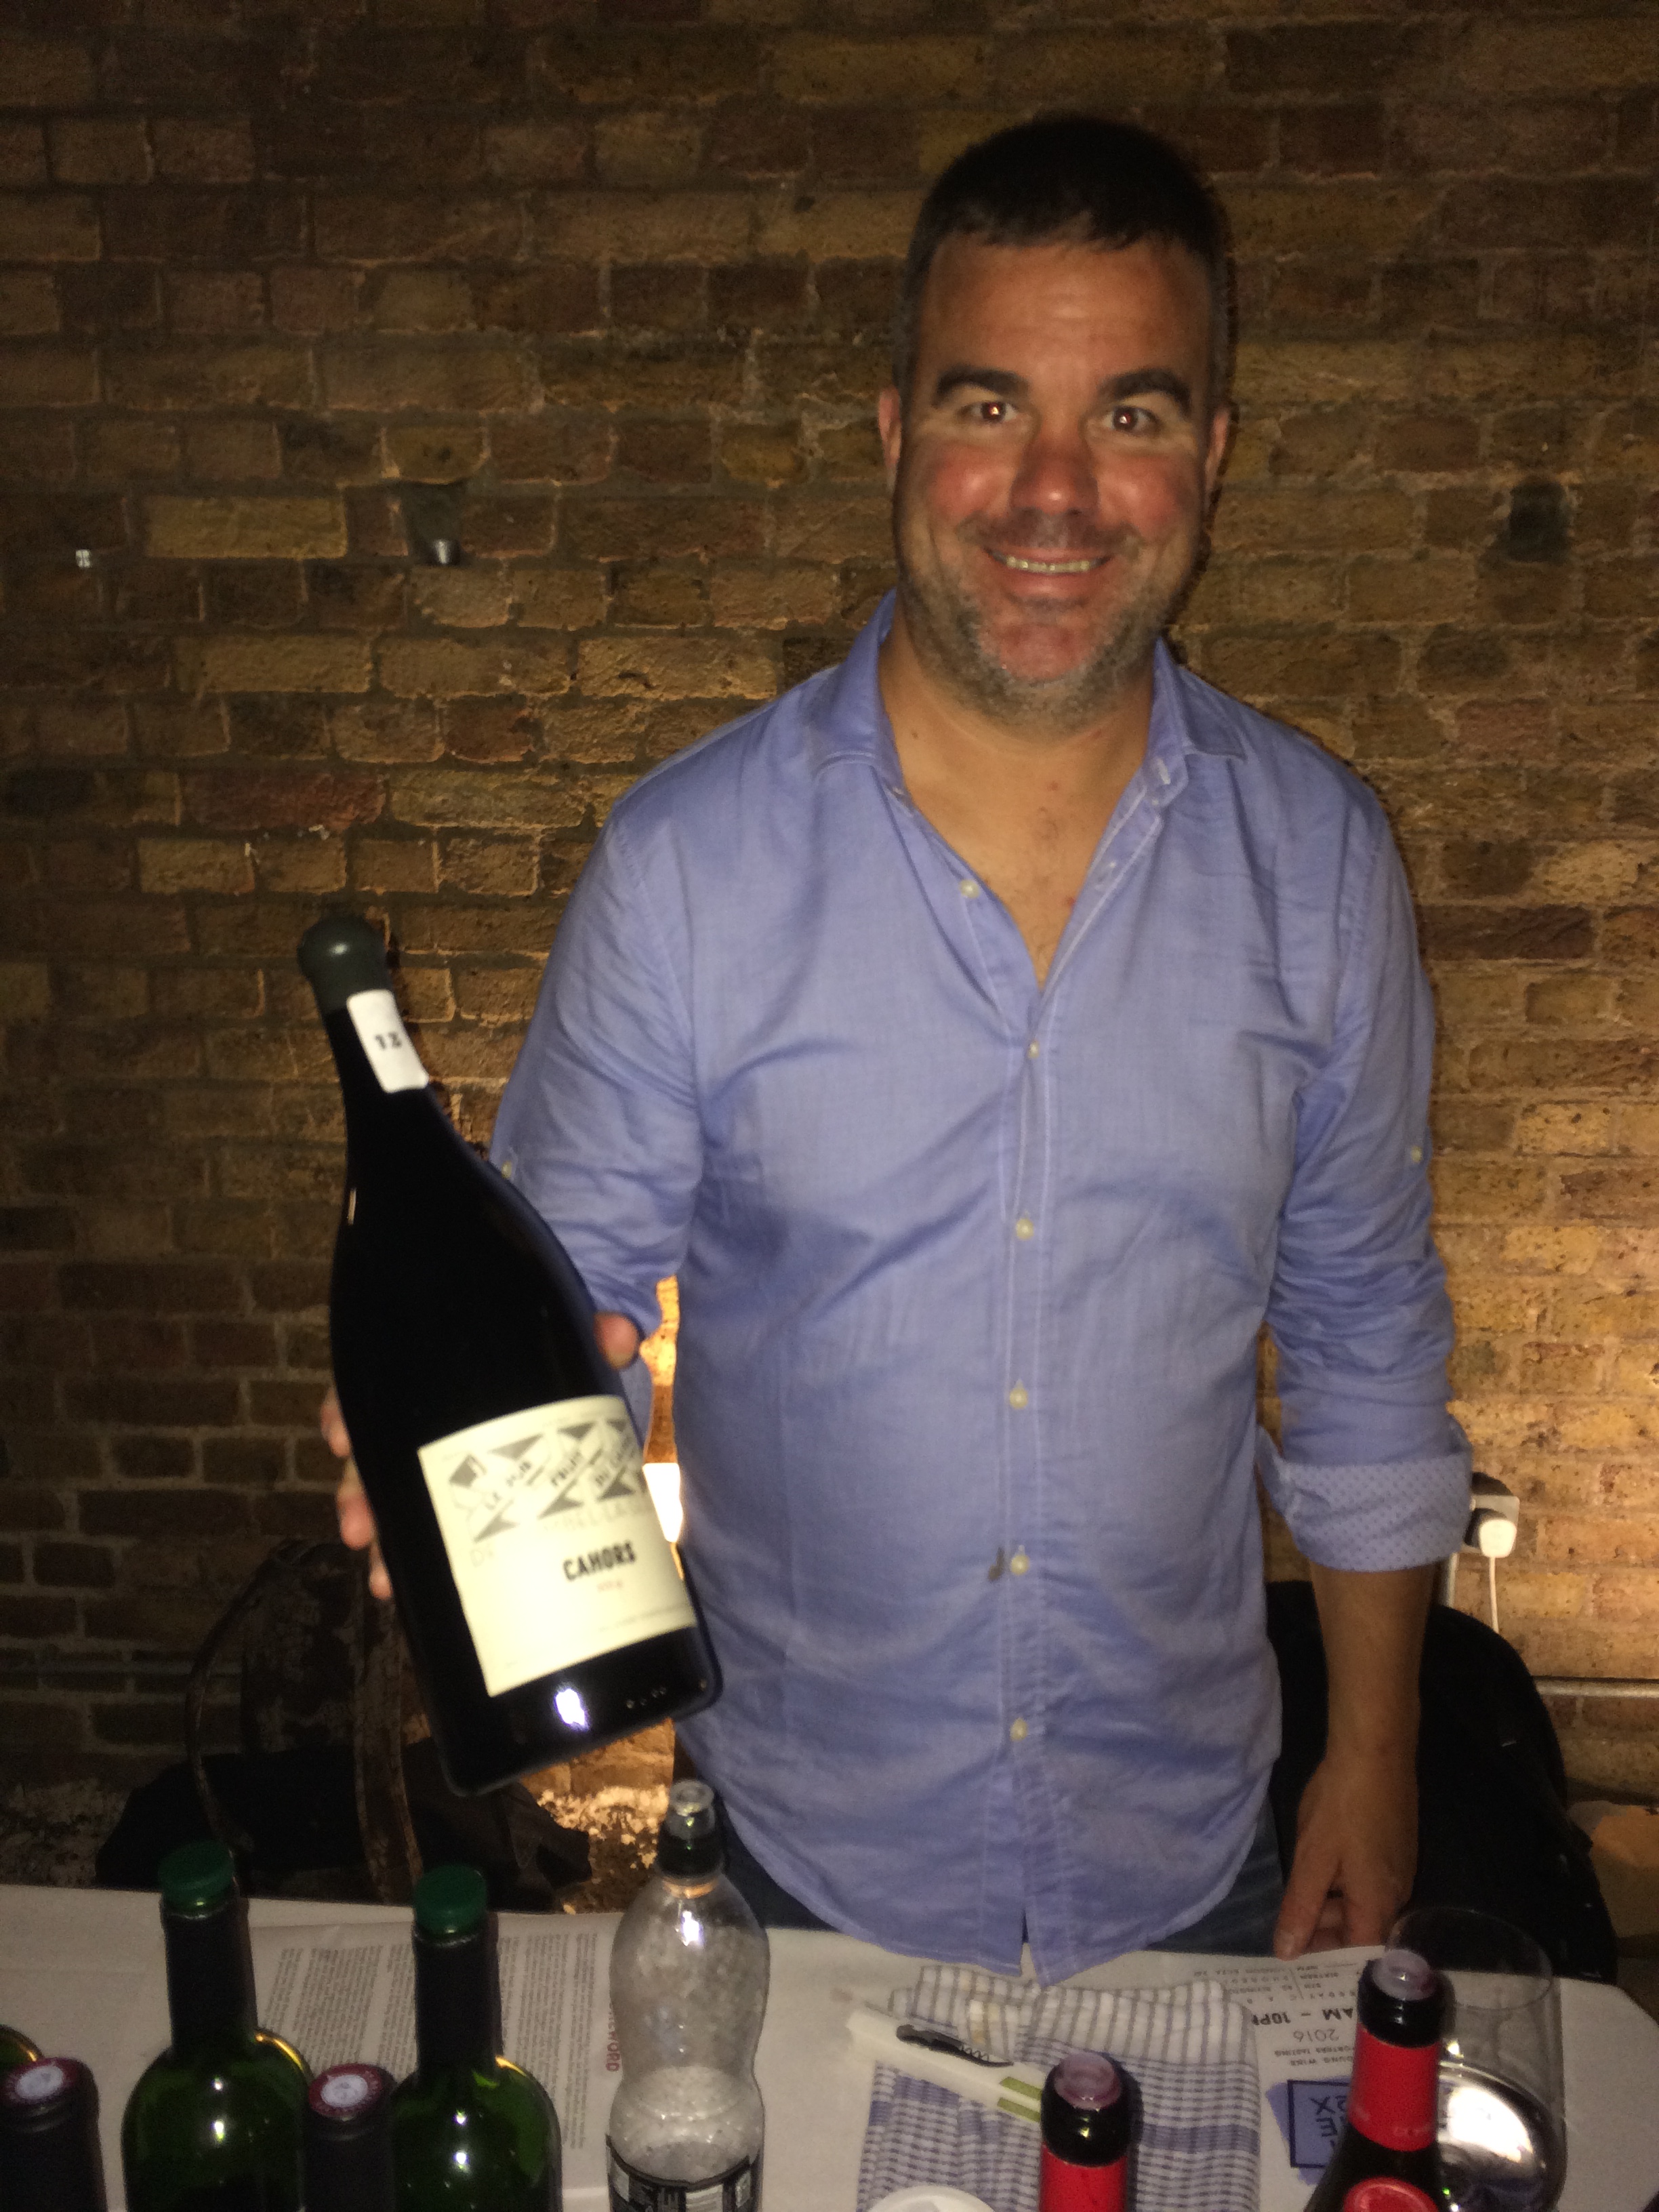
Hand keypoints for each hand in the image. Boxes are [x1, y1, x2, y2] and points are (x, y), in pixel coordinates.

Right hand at [323, 1310, 643, 1602]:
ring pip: (397, 1493)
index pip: (383, 1381)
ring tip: (384, 1578)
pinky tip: (404, 1583)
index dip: (350, 1409)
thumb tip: (621, 1336)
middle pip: (379, 1450)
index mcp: (445, 1373)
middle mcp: (431, 1416)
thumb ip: (596, 1334)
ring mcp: (450, 1458)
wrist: (587, 1384)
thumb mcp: (575, 1345)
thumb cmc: (561, 1358)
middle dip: (362, 1492)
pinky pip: (430, 1520)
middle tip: (359, 1529)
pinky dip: (413, 1550)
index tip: (338, 1438)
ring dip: (385, 1536)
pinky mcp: (473, 1494)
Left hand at [1273, 1745, 1417, 1958]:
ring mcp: (1398, 1869)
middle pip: (1362, 1931)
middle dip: (1326, 1937)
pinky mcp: (1396, 1848)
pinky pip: (1369, 1883)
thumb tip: (1286, 1953)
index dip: (1329, 1965)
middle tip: (1288, 1939)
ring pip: (1364, 1905)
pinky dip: (1343, 1888)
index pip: (1358, 1954)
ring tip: (1297, 1908)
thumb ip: (1300, 1908)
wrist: (1376, 1750)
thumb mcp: (1312, 1859)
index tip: (1298, 1971)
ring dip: (1332, 1909)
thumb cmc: (1342, 1806)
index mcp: (1378, 1903)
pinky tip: (1319, 1876)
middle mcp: (1396, 1894)